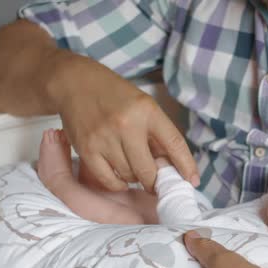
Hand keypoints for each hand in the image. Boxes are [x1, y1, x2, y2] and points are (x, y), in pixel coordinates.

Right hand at [50, 53, 198, 191]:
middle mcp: (127, 124)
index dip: (186, 165)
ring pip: (129, 175)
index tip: (192, 180)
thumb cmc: (115, 95)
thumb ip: (158, 133)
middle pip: (149, 170)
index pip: (174, 143)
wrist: (75, 83)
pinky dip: (118, 183)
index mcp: (147, 111)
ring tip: (135, 170)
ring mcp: (105, 138)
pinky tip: (121, 177)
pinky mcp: (86, 149)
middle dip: (156, 181)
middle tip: (157, 182)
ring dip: (136, 178)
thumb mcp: (144, 105)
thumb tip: (173, 166)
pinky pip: (108, 180)